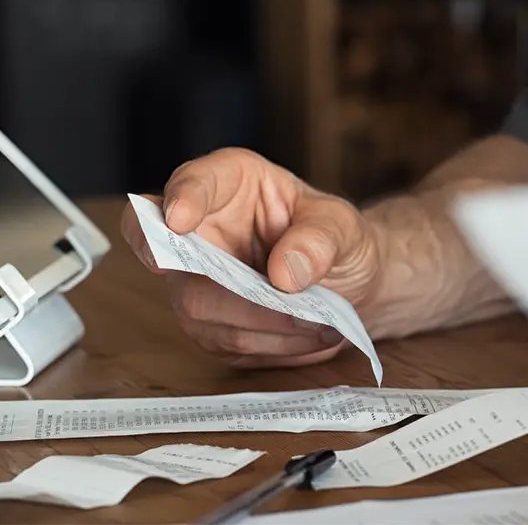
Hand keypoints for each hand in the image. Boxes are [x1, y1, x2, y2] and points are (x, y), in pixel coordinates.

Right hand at [120, 148, 384, 367]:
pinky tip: (309, 336)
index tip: (180, 220)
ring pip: (200, 311)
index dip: (181, 199)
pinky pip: (226, 343)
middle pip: (177, 260)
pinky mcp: (210, 325)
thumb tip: (285, 272)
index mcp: (229, 183)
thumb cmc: (336, 238)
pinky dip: (271, 345)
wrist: (349, 282)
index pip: (191, 183)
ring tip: (318, 323)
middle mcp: (201, 231)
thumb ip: (320, 239)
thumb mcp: (342, 226)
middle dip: (230, 291)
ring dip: (263, 325)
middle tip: (288, 300)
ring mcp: (196, 281)